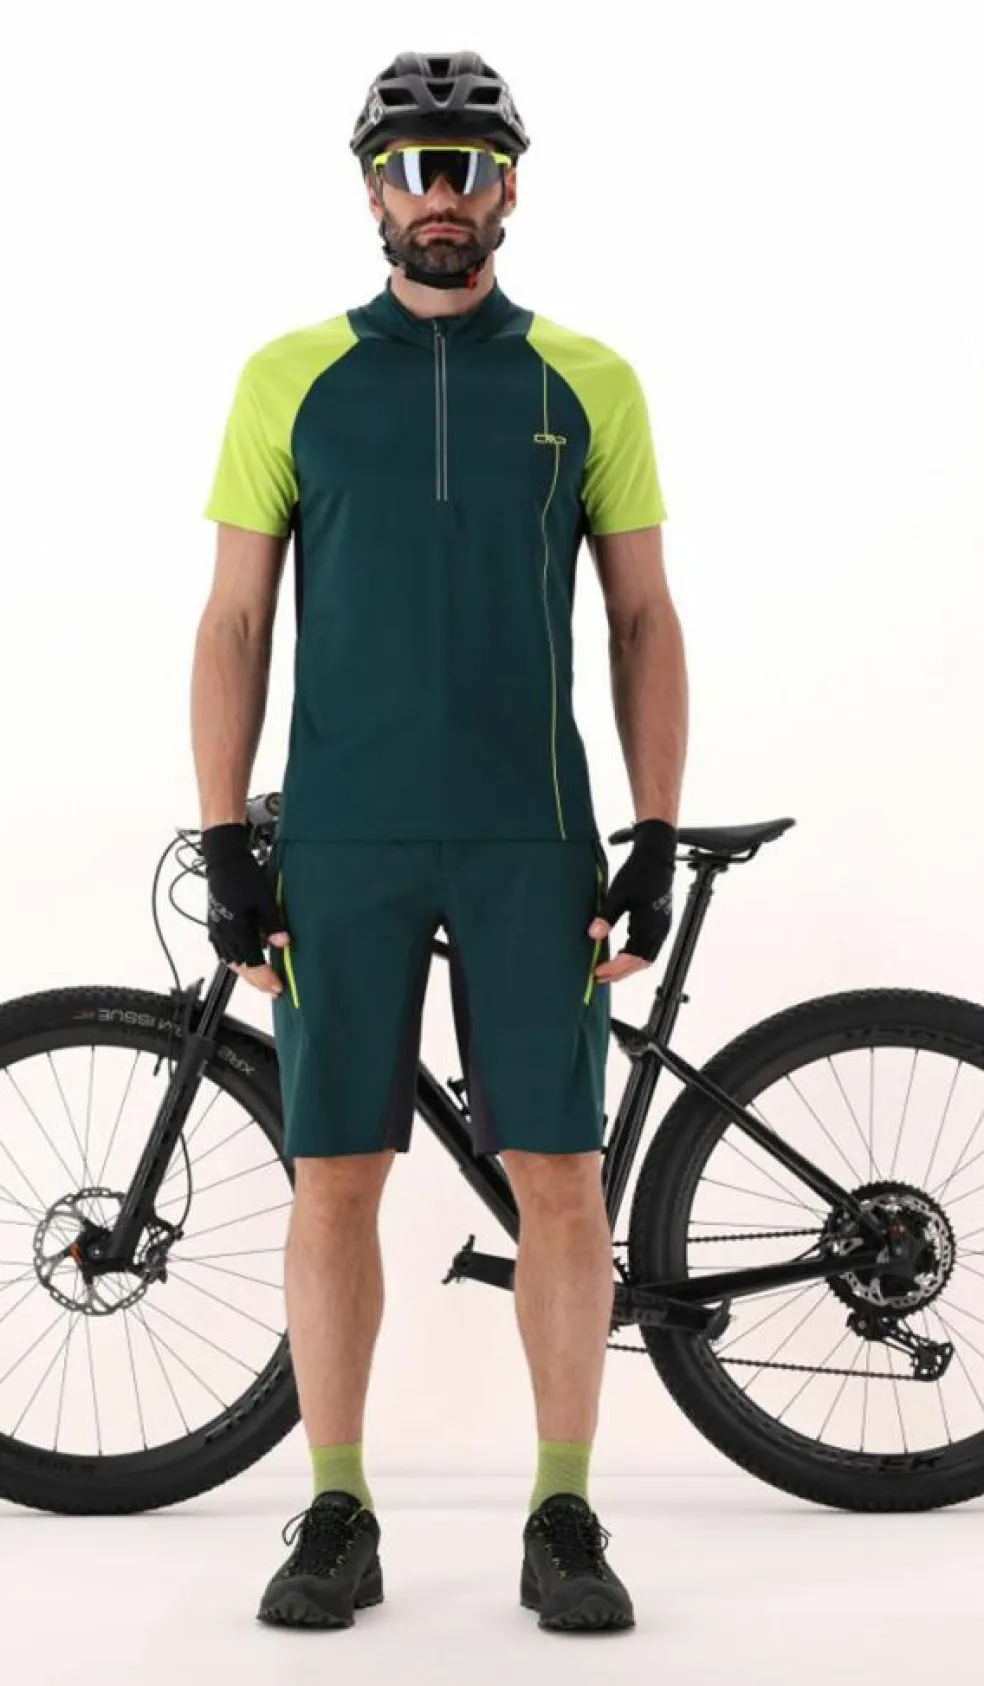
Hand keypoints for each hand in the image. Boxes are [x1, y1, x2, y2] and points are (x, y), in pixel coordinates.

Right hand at [201, 823, 290, 997]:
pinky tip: (243, 964)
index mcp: (236, 928)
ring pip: (230, 962)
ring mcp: (216, 930)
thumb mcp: (265, 898)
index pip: (252, 962)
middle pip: (241, 967)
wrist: (223, 859)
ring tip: (261, 981)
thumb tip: (284, 944)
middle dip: (258, 981)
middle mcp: (223, 933)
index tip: (278, 987)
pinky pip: (223, 952)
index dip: (266, 977)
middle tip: (272, 990)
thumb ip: (274, 923)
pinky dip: (235, 962)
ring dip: (246, 974)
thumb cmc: (243, 875)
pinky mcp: (214, 925)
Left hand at [588, 818, 676, 984]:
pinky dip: (635, 955)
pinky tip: (621, 952)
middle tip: (600, 977)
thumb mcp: (618, 895)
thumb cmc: (638, 872)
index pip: (631, 957)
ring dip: (628, 966)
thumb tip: (593, 935)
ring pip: (647, 957)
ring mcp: (662, 927)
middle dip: (621, 973)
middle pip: (641, 962)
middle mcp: (659, 930)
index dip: (614, 968)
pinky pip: (649, 947)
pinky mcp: (660, 922)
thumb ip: (606, 917)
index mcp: (650, 925)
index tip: (597, 972)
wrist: (656, 856)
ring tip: (609, 970)